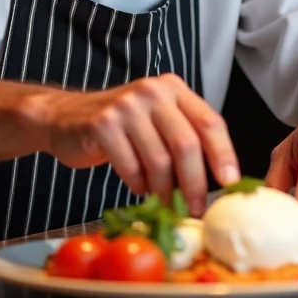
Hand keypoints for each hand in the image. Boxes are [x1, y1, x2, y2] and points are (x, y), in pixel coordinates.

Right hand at [36, 74, 239, 215]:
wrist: (65, 118)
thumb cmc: (121, 126)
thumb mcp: (157, 118)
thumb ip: (185, 136)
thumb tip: (220, 178)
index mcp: (173, 88)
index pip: (210, 122)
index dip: (224, 155)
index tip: (231, 182)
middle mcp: (152, 91)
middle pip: (187, 144)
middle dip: (195, 183)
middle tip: (196, 208)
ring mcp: (126, 106)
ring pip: (159, 161)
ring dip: (164, 191)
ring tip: (164, 202)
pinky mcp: (102, 124)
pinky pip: (131, 167)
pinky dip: (139, 186)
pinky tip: (139, 187)